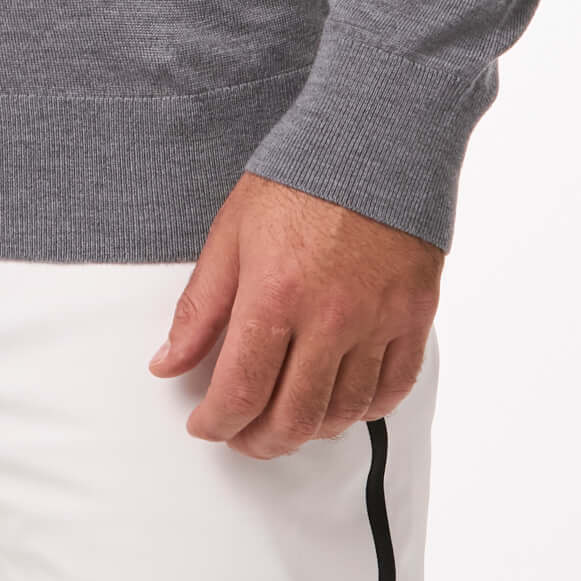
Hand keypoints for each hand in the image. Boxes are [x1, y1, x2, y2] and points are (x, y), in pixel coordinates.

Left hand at [149, 173, 440, 458]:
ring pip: (342, 413)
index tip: (205, 424)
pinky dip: (362, 410)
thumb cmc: (300, 179)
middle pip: (293, 417)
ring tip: (285, 418)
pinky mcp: (413, 316)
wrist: (373, 140)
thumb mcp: (230, 234)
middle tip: (242, 435)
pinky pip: (392, 390)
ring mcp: (377, 320)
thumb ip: (200, 308)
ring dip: (308, 430)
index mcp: (275, 294)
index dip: (216, 422)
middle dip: (258, 441)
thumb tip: (168, 362)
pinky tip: (339, 402)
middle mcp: (329, 316)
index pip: (241, 391)